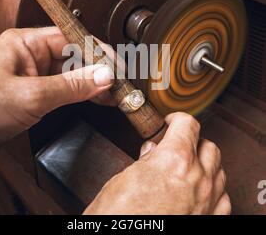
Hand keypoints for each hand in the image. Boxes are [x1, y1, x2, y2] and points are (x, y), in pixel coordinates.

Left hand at [0, 27, 113, 165]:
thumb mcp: (30, 96)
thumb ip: (70, 86)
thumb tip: (103, 76)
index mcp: (26, 44)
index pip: (71, 38)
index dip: (97, 50)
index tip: (116, 65)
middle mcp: (31, 57)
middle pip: (74, 56)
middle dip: (98, 69)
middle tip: (120, 83)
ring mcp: (33, 77)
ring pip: (71, 75)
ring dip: (93, 83)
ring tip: (114, 94)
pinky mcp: (33, 96)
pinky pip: (64, 91)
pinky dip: (81, 95)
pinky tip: (96, 99)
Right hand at [84, 112, 230, 214]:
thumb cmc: (119, 218)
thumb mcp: (123, 180)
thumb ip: (143, 161)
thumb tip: (151, 152)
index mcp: (174, 161)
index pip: (188, 125)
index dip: (177, 119)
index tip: (171, 122)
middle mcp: (196, 180)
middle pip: (208, 146)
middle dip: (192, 141)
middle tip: (175, 145)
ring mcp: (206, 203)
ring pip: (218, 169)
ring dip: (204, 163)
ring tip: (185, 166)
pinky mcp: (209, 221)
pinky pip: (222, 196)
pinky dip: (212, 187)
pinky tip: (196, 190)